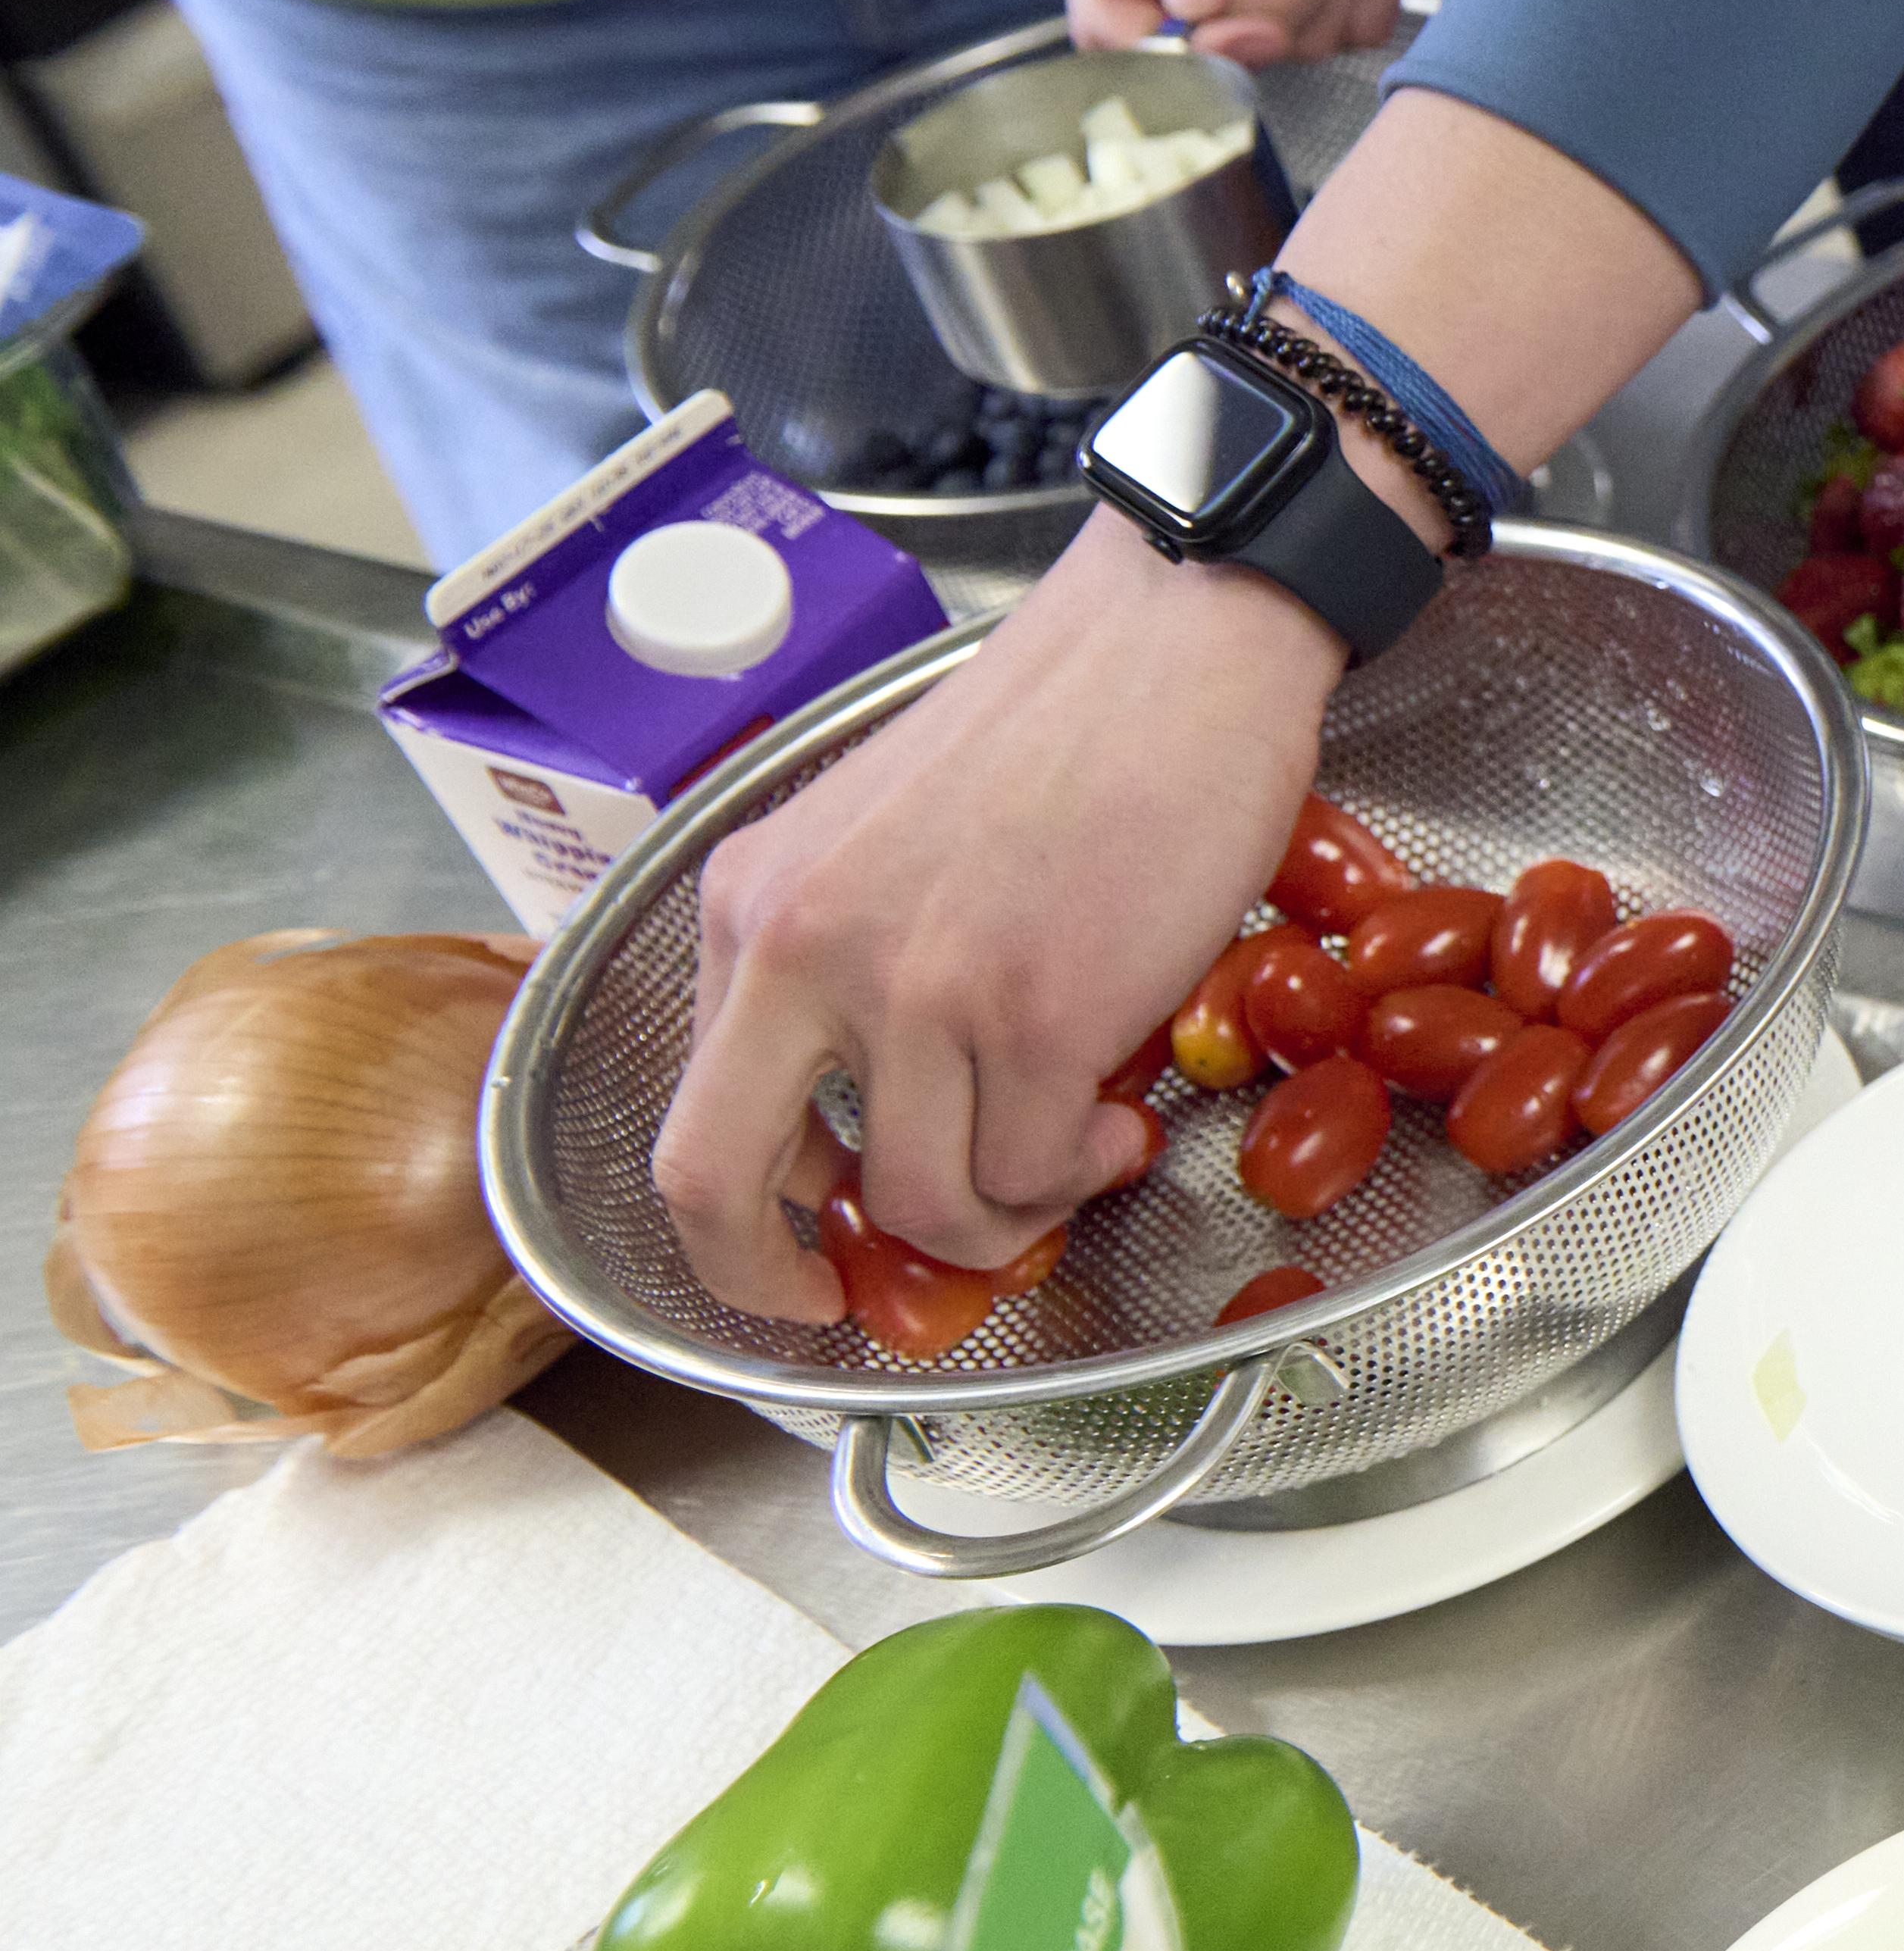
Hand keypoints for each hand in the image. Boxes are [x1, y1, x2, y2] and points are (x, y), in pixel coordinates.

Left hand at [653, 520, 1338, 1318]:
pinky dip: (1080, 1171)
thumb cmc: (1058, 735)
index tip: (801, 1251)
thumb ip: (841, 967)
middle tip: (847, 1303)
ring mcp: (913, 988)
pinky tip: (1116, 1117)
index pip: (686, 1111)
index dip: (737, 1222)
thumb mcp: (878, 841)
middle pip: (715, 1186)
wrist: (1171, 648)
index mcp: (749, 905)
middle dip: (773, 1281)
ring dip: (1001, 1214)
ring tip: (1070, 1154)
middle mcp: (798, 950)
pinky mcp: (1032, 1014)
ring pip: (918, 1202)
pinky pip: (1034, 1171)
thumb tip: (869, 1124)